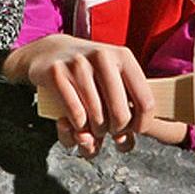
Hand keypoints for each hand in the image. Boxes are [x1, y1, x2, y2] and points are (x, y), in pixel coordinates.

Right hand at [4, 35, 155, 158]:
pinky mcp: (56, 74)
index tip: (133, 130)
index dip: (141, 124)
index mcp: (123, 57)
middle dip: (116, 131)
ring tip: (91, 126)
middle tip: (108, 129)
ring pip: (97, 118)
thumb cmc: (87, 73)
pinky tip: (75, 122)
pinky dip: (77, 127)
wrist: (48, 52)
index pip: (145, 101)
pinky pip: (75, 116)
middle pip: (121, 115)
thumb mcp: (112, 80)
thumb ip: (126, 108)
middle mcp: (102, 57)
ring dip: (94, 132)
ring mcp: (78, 64)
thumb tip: (123, 141)